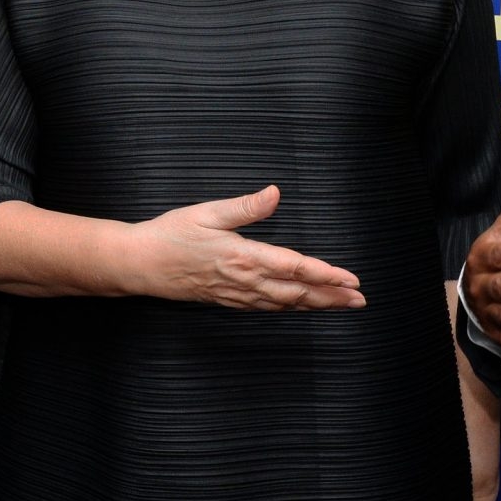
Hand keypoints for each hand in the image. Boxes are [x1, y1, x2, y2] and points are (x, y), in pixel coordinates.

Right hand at [133, 186, 365, 309]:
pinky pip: (267, 307)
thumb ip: (244, 207)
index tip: (351, 279)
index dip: (326, 274)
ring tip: (341, 305)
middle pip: (297, 292)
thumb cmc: (170, 234)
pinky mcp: (228, 300)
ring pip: (285, 303)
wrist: (140, 265)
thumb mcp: (206, 212)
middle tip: (360, 299)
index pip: (294, 267)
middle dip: (331, 296)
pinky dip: (291, 307)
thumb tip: (275, 193)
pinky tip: (301, 305)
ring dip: (316, 305)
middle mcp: (244, 280)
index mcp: (243, 256)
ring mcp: (237, 294)